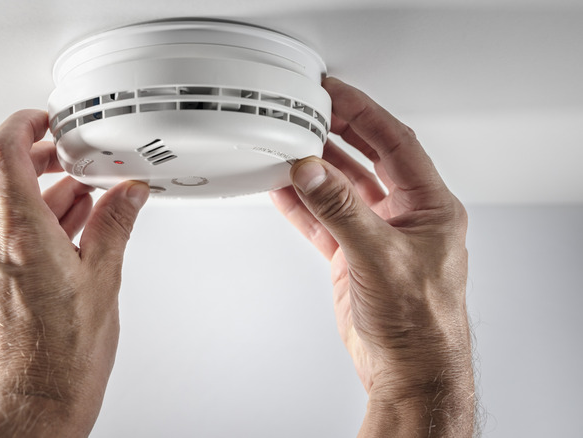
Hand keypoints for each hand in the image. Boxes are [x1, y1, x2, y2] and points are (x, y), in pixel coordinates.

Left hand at [0, 110, 148, 436]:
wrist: (31, 408)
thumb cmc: (61, 361)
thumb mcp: (103, 282)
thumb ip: (114, 227)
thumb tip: (127, 195)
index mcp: (21, 235)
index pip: (2, 152)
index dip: (23, 124)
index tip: (47, 120)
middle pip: (1, 173)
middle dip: (39, 156)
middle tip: (72, 156)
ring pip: (7, 204)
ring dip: (44, 191)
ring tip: (87, 199)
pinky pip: (8, 233)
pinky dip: (38, 220)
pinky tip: (73, 232)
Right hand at [271, 78, 474, 435]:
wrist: (407, 370)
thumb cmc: (420, 321)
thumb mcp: (380, 256)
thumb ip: (341, 209)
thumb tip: (312, 171)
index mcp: (429, 206)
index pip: (395, 142)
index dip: (364, 112)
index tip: (335, 93)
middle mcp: (405, 216)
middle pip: (367, 159)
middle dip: (337, 133)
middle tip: (308, 111)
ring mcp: (376, 235)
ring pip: (341, 189)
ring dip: (315, 169)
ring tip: (287, 146)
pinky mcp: (353, 257)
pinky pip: (324, 220)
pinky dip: (303, 205)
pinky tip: (283, 190)